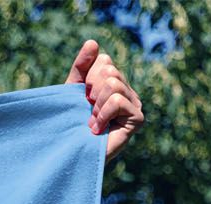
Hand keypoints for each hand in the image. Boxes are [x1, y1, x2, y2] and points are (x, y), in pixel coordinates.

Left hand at [65, 39, 143, 161]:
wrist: (73, 155)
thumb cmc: (73, 125)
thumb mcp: (73, 91)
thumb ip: (81, 67)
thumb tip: (93, 42)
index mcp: (115, 82)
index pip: (104, 60)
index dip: (88, 78)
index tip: (84, 100)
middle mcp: (128, 91)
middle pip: (110, 71)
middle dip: (92, 93)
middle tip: (89, 113)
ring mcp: (135, 104)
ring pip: (113, 84)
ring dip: (96, 106)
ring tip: (93, 123)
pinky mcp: (137, 118)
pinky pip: (118, 100)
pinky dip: (103, 115)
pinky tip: (97, 129)